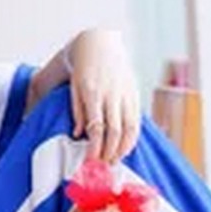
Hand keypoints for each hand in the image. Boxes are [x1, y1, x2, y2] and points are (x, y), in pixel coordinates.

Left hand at [68, 29, 139, 163]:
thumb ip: (77, 112)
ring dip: (122, 149)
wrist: (100, 45)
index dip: (94, 148)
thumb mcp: (73, 87)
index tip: (89, 161)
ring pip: (128, 129)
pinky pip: (136, 122)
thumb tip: (79, 135)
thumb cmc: (83, 68)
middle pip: (113, 132)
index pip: (96, 128)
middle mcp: (111, 95)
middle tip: (101, 166)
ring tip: (113, 161)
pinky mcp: (134, 95)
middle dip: (108, 153)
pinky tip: (125, 148)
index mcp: (92, 93)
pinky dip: (132, 138)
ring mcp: (125, 95)